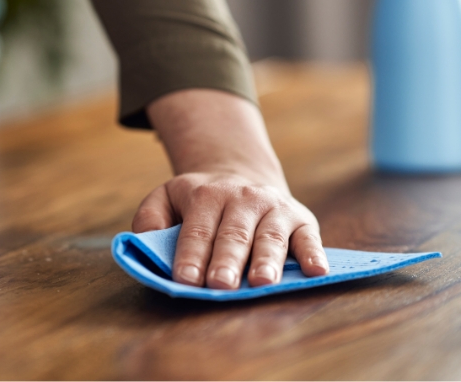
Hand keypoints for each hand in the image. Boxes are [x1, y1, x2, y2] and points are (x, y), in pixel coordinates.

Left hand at [134, 88, 326, 288]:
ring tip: (262, 282)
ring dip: (267, 260)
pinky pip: (308, 236)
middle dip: (226, 260)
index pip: (196, 230)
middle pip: (233, 234)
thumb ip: (150, 216)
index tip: (184, 280)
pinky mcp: (301, 218)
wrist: (241, 174)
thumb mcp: (167, 196)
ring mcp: (273, 207)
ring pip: (269, 236)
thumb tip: (144, 240)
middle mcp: (242, 198)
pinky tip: (316, 270)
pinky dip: (313, 252)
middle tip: (220, 284)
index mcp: (206, 195)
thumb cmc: (199, 200)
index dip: (190, 255)